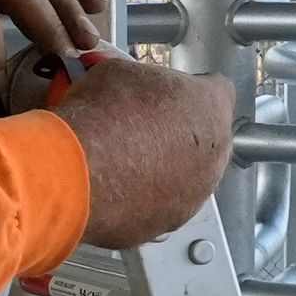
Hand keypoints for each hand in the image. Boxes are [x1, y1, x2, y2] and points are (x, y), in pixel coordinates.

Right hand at [51, 56, 237, 249]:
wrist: (76, 171)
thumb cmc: (102, 115)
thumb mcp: (118, 73)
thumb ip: (141, 81)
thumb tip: (132, 87)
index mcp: (210, 108)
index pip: (218, 91)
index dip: (192, 89)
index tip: (169, 94)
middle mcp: (215, 155)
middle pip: (207, 140)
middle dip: (179, 134)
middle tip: (142, 128)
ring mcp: (195, 195)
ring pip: (187, 178)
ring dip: (165, 170)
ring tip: (124, 162)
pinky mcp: (168, 223)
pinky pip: (161, 206)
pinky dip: (143, 199)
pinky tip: (115, 187)